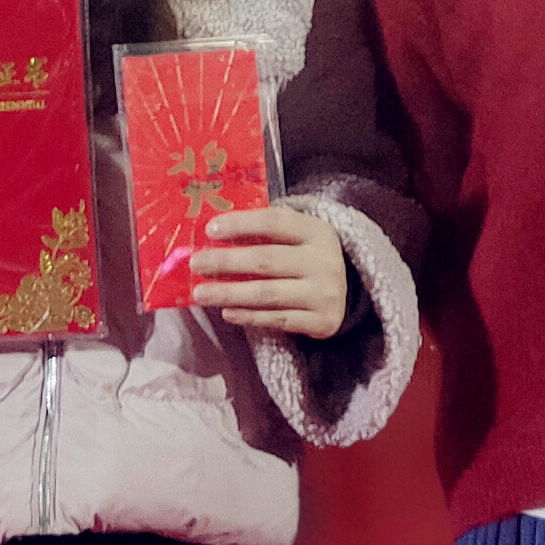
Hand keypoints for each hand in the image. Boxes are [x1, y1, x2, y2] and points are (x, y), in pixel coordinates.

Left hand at [189, 203, 350, 341]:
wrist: (348, 293)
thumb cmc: (306, 259)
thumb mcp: (297, 238)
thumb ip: (263, 234)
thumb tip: (211, 236)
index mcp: (317, 232)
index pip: (275, 223)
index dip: (241, 224)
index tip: (210, 229)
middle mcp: (324, 261)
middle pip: (266, 260)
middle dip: (226, 261)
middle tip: (196, 264)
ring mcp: (324, 294)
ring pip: (267, 293)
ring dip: (228, 293)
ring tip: (201, 293)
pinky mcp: (321, 321)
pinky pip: (277, 320)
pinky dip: (249, 316)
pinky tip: (227, 312)